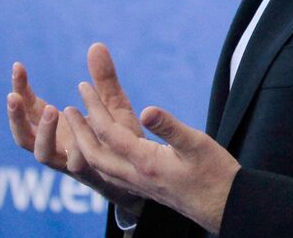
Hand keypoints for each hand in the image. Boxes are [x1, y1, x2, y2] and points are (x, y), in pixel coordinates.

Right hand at [6, 44, 145, 216]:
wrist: (140, 169)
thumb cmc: (119, 135)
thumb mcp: (112, 102)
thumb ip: (104, 78)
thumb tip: (96, 44)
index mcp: (57, 128)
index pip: (28, 108)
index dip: (20, 89)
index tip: (18, 66)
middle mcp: (58, 146)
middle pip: (23, 136)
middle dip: (16, 117)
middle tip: (14, 96)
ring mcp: (69, 162)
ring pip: (43, 155)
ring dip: (43, 134)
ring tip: (53, 109)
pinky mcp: (89, 173)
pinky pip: (77, 167)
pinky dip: (76, 152)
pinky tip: (81, 138)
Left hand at [61, 43, 240, 233]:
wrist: (224, 205)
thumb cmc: (214, 172)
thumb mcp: (196, 143)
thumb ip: (169, 127)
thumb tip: (146, 110)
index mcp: (145, 162)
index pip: (108, 133)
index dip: (93, 108)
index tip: (83, 87)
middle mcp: (135, 176)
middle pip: (94, 153)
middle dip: (78, 129)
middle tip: (68, 107)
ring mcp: (138, 185)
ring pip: (99, 166)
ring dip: (84, 144)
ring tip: (78, 125)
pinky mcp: (144, 188)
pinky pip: (109, 173)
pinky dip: (97, 157)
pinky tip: (102, 150)